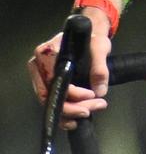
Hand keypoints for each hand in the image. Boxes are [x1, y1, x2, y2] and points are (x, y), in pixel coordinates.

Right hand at [27, 7, 113, 128]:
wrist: (88, 34)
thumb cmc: (92, 38)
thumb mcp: (100, 47)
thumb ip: (100, 68)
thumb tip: (100, 91)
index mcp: (46, 53)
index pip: (55, 80)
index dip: (73, 94)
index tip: (93, 95)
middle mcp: (38, 64)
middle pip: (49, 94)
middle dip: (72, 107)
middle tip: (94, 108)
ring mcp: (40, 75)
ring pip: (49, 101)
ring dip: (69, 112)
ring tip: (89, 113)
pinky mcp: (46, 83)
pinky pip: (51, 101)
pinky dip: (63, 113)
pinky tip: (75, 119)